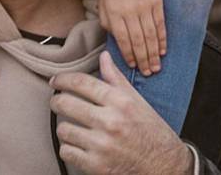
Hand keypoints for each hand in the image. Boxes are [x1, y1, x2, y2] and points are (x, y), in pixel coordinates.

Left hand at [50, 52, 192, 174]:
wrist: (165, 166)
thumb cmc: (151, 131)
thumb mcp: (137, 102)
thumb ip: (116, 79)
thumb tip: (104, 57)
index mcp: (120, 102)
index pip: (81, 83)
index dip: (62, 79)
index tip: (55, 81)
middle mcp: (111, 122)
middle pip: (65, 103)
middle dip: (57, 102)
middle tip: (58, 103)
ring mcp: (103, 145)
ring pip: (63, 129)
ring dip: (65, 128)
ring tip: (73, 127)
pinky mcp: (97, 166)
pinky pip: (67, 152)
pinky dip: (69, 149)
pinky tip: (78, 145)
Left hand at [99, 0, 166, 74]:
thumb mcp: (102, 1)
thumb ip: (106, 21)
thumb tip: (114, 39)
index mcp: (113, 12)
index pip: (122, 39)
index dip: (128, 55)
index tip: (132, 67)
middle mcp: (129, 12)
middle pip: (138, 41)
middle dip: (143, 59)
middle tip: (148, 73)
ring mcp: (144, 7)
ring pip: (150, 36)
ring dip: (154, 54)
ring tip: (156, 67)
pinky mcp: (156, 3)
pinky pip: (160, 25)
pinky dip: (162, 39)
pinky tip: (163, 50)